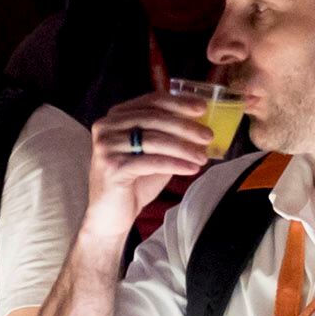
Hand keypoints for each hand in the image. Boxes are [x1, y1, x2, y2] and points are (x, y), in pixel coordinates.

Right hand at [86, 90, 216, 225]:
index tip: (202, 108)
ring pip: (154, 140)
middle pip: (153, 118)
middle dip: (185, 126)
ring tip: (203, 157)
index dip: (179, 103)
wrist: (110, 214)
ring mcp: (106, 146)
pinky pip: (151, 162)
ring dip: (183, 148)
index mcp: (115, 116)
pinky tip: (192, 169)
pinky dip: (175, 164)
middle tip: (208, 135)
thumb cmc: (134, 181)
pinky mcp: (112, 167)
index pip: (151, 101)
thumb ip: (168, 135)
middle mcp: (106, 127)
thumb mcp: (153, 152)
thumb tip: (201, 124)